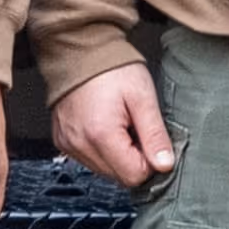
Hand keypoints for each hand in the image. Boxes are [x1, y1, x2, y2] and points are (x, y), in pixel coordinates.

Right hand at [52, 62, 176, 189]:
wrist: (81, 51)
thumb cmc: (112, 69)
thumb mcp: (143, 98)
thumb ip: (155, 135)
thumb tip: (165, 165)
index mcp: (100, 135)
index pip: (134, 176)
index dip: (148, 160)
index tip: (148, 137)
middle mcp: (80, 144)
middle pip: (119, 177)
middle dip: (133, 158)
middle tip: (135, 127)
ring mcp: (69, 144)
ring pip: (105, 171)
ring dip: (118, 155)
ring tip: (119, 124)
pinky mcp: (63, 142)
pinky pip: (89, 160)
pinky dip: (102, 149)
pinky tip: (105, 126)